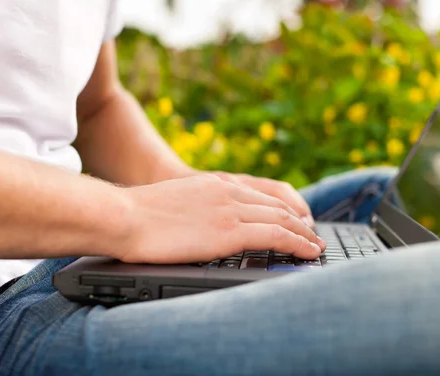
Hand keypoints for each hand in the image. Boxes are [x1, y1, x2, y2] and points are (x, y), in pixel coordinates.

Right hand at [114, 175, 324, 263]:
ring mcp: (231, 210)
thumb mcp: (178, 203)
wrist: (123, 215)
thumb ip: (199, 209)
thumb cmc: (139, 215)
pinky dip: (298, 244)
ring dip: (304, 235)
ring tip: (316, 247)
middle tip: (313, 235)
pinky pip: (276, 235)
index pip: (264, 194)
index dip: (286, 208)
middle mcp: (229, 192)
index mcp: (217, 184)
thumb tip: (202, 226)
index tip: (298, 220)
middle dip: (300, 222)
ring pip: (283, 220)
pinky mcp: (229, 231)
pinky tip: (308, 253)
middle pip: (278, 206)